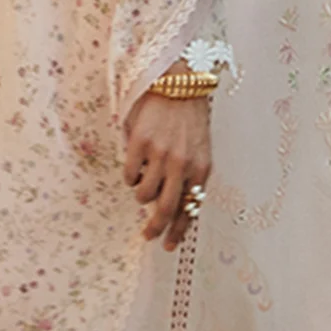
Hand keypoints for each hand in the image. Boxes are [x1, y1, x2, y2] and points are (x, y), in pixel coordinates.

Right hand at [122, 71, 211, 249]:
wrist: (178, 84)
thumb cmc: (189, 120)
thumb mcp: (199, 150)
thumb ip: (189, 177)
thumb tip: (173, 207)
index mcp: (201, 169)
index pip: (190, 209)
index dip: (178, 231)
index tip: (168, 246)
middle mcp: (182, 165)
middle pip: (165, 209)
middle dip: (155, 228)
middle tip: (147, 236)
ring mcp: (160, 155)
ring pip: (144, 194)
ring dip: (141, 195)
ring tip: (143, 180)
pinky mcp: (140, 144)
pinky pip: (129, 175)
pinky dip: (130, 176)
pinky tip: (135, 164)